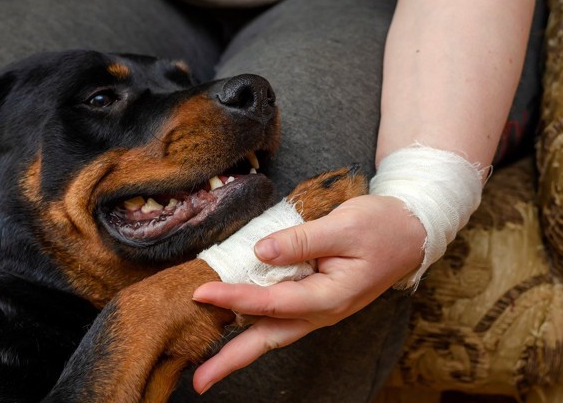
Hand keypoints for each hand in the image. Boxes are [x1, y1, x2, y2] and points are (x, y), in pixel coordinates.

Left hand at [191, 194, 425, 393]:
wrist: (410, 234)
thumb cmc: (381, 228)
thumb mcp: (343, 226)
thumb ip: (301, 241)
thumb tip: (260, 253)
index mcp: (330, 296)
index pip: (272, 302)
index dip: (234, 297)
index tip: (202, 293)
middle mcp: (321, 311)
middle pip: (269, 338)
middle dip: (232, 360)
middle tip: (199, 381)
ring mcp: (317, 308)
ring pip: (272, 332)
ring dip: (240, 350)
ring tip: (209, 367)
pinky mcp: (314, 299)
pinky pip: (279, 317)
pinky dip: (254, 324)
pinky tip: (234, 324)